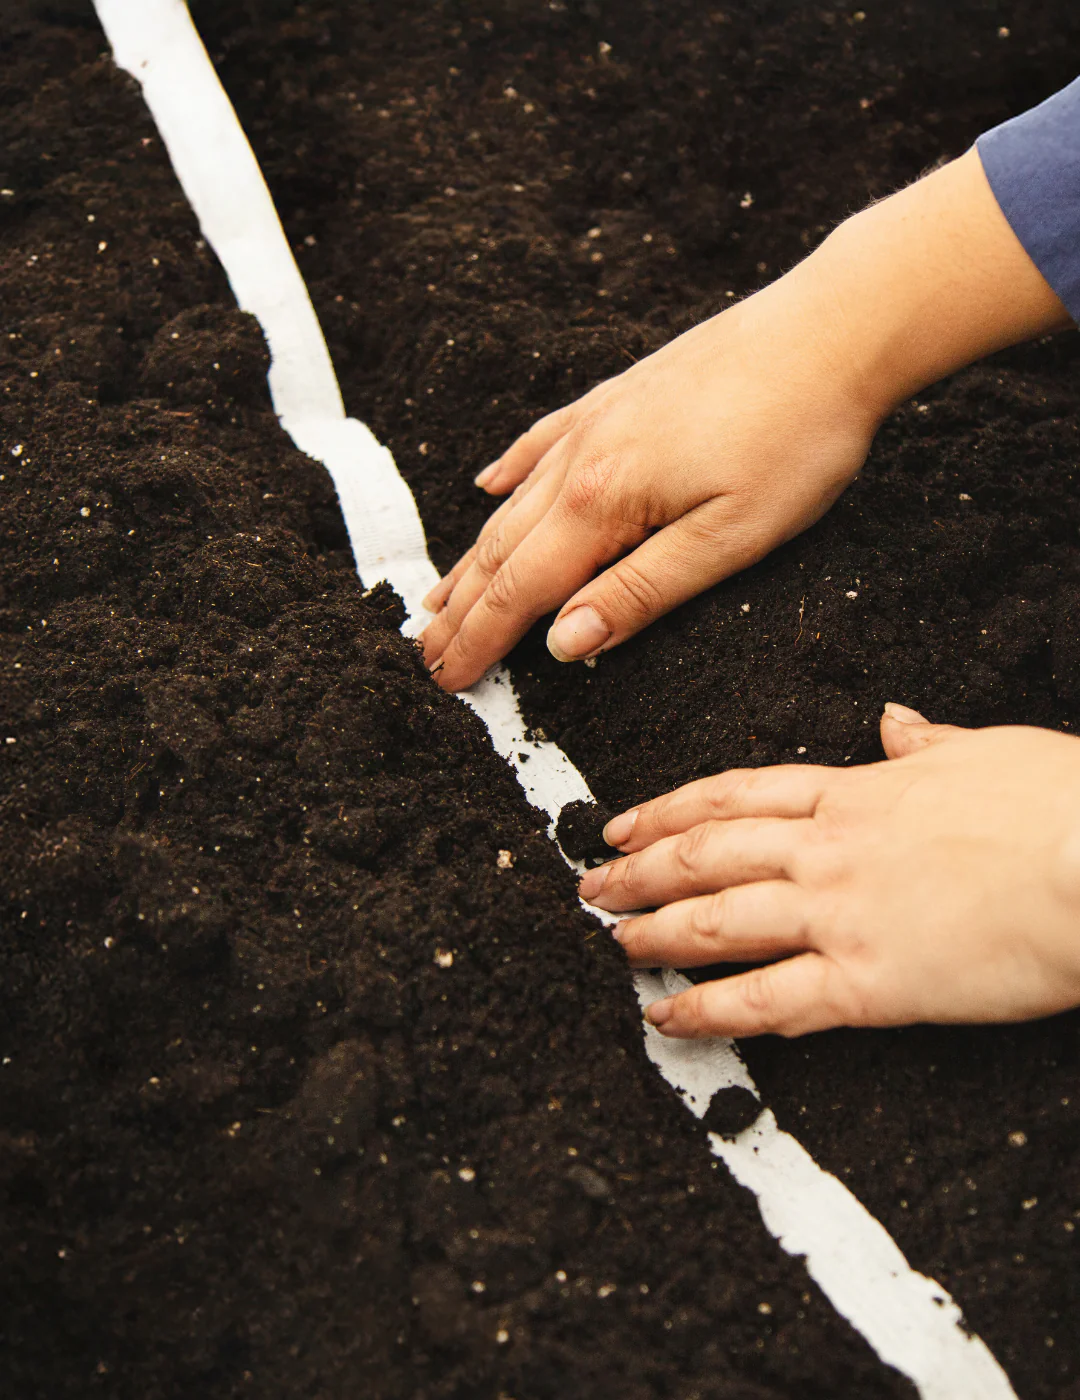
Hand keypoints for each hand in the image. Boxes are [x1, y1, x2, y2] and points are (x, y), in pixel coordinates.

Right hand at [421, 264, 875, 688]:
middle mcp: (582, 458)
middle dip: (461, 609)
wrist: (833, 330)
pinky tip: (488, 484)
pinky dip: (510, 471)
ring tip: (439, 595)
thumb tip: (563, 644)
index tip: (446, 680)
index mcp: (603, 502)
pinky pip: (544, 440)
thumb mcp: (729, 538)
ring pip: (515, 502)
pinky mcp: (622, 394)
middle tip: (425, 653)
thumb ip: (639, 593)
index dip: (480, 640)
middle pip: (503, 549)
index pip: (521, 590)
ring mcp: (598, 420)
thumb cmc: (797, 437)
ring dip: (474, 555)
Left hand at [580, 706, 1079, 1037]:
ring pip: (719, 920)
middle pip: (706, 854)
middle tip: (591, 886)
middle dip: (640, 871)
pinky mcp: (868, 983)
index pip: (735, 795)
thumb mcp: (985, 751)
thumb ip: (926, 743)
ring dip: (656, 934)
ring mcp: (840, 913)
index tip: (624, 821)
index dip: (669, 809)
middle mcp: (830, 849)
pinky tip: (670, 1022)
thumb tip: (895, 721)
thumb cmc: (1060, 802)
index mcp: (857, 791)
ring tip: (613, 945)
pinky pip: (767, 1000)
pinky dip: (710, 1013)